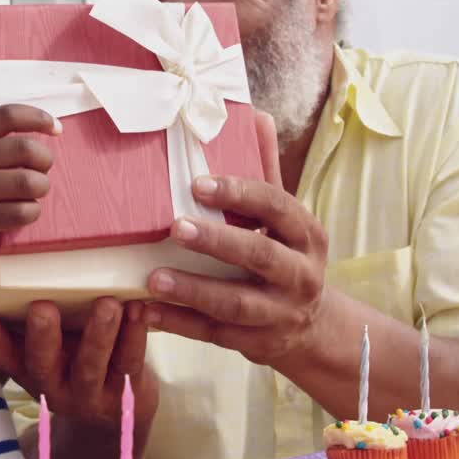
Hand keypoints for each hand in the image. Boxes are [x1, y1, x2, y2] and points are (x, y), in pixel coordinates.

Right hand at [0, 105, 59, 273]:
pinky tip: (21, 212)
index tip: (55, 129)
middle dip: (45, 161)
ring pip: (32, 182)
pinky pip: (24, 212)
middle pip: (29, 149)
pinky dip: (30, 213)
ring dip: (41, 190)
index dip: (40, 119)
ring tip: (31, 195)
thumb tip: (22, 126)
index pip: (10, 115)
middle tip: (40, 171)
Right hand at [0, 298, 154, 428]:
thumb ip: (30, 328)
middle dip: (42, 337)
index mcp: (31, 373)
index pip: (3, 358)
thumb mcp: (47, 355)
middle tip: (42, 308)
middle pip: (43, 365)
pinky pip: (129, 363)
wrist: (115, 416)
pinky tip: (137, 309)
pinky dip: (135, 335)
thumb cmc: (75, 366)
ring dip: (99, 334)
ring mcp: (91, 394)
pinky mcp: (126, 393)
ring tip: (107, 305)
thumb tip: (8, 283)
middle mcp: (55, 388)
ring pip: (91, 365)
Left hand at [143, 111, 330, 365]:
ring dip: (192, 290)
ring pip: (235, 303)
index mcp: (306, 234)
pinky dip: (178, 324)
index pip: (277, 206)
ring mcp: (279, 313)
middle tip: (174, 228)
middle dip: (217, 242)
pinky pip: (214, 334)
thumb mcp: (284, 218)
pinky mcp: (255, 343)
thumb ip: (265, 172)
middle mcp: (300, 274)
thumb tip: (256, 115)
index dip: (239, 194)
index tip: (197, 184)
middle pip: (260, 257)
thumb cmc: (284, 255)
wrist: (313, 327)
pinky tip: (145, 312)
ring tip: (151, 278)